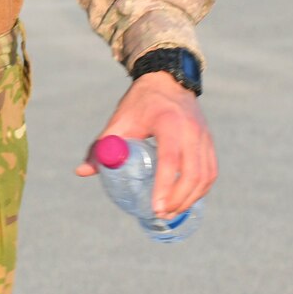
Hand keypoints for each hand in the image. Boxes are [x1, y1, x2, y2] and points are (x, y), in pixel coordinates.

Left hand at [76, 73, 216, 218]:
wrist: (167, 79)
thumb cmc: (140, 102)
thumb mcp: (120, 120)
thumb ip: (101, 145)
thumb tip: (82, 171)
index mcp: (168, 124)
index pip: (169, 160)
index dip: (165, 187)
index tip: (156, 208)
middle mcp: (191, 131)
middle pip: (192, 173)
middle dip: (179, 199)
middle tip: (161, 214)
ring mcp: (204, 136)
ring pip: (205, 176)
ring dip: (190, 198)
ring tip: (172, 212)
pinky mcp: (209, 141)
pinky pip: (211, 171)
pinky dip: (200, 189)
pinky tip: (186, 199)